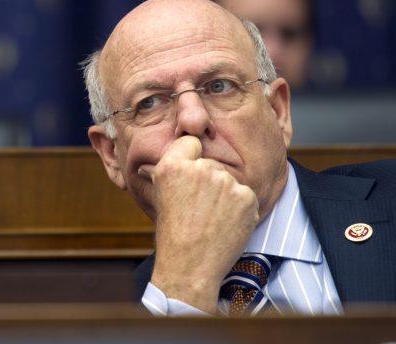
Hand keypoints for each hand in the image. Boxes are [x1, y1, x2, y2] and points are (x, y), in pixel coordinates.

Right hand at [147, 136, 258, 313]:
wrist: (190, 264)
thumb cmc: (173, 232)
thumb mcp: (161, 194)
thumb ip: (170, 171)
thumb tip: (165, 157)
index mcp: (173, 165)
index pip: (190, 142)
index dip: (191, 158)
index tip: (191, 174)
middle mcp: (200, 168)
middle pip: (211, 164)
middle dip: (209, 181)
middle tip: (199, 207)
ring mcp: (225, 182)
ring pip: (229, 181)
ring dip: (225, 195)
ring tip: (212, 219)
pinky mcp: (246, 196)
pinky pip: (246, 195)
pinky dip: (240, 208)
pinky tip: (226, 224)